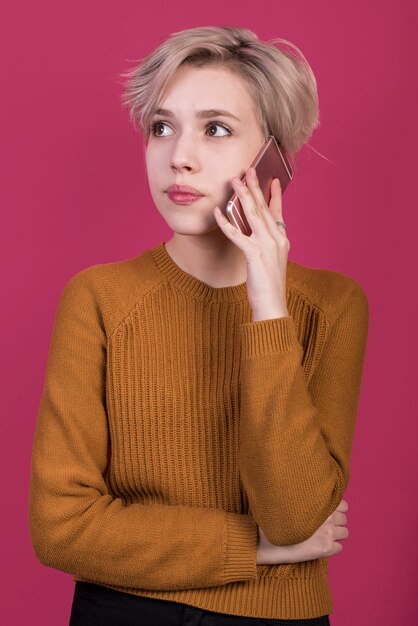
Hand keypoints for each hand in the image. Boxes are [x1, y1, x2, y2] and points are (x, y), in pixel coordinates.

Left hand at [214, 166, 289, 319]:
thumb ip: (265, 245)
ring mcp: (267, 246)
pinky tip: (218, 212)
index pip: (279, 212)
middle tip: (249, 170)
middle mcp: (277, 240)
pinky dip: (226, 222)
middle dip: (255, 187)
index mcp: (282, 241)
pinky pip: (237, 234)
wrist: (272, 306)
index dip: (275, 195)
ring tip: (235, 181)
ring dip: (242, 196)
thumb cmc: (269, 287)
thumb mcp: (271, 262)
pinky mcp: (255, 254)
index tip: (274, 179)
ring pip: (253, 215)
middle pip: (264, 208)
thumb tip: (253, 234)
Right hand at [256, 498, 349, 564]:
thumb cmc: (278, 521)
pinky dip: (332, 548)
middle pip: (344, 519)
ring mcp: (328, 534)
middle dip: (337, 522)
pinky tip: (320, 546)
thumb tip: (318, 502)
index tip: (330, 513)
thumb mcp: (292, 505)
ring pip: (345, 533)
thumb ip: (309, 503)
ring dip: (336, 535)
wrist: (269, 541)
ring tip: (323, 536)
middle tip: (324, 526)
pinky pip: (340, 548)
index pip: (343, 505)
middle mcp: (327, 518)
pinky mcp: (326, 549)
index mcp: (321, 505)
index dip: (337, 509)